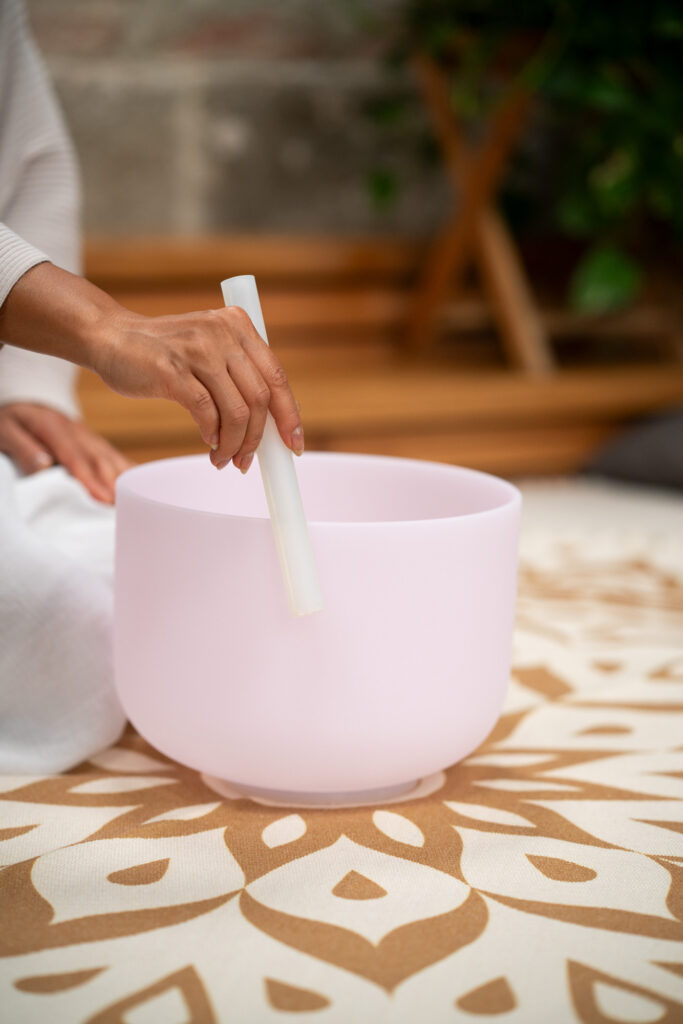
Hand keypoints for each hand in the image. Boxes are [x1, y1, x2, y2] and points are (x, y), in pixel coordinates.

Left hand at [0, 402, 132, 503]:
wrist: (25, 404)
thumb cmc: (12, 423)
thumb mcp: (5, 430)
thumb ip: (23, 448)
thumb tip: (45, 467)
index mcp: (53, 427)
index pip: (75, 457)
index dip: (89, 479)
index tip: (102, 499)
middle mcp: (77, 431)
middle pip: (99, 460)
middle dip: (113, 486)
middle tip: (126, 510)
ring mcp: (89, 436)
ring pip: (112, 459)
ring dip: (125, 481)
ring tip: (136, 504)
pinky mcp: (96, 443)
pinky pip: (116, 457)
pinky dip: (130, 472)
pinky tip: (142, 486)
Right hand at [94, 306, 303, 473]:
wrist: (110, 337)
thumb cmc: (163, 352)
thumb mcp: (209, 349)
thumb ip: (239, 374)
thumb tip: (274, 421)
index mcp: (238, 325)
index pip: (277, 376)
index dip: (289, 415)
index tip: (292, 445)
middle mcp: (222, 333)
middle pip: (260, 398)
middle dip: (258, 438)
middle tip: (246, 461)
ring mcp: (197, 350)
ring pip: (237, 410)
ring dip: (234, 444)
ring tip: (224, 459)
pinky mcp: (171, 370)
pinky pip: (206, 412)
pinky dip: (212, 434)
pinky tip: (208, 442)